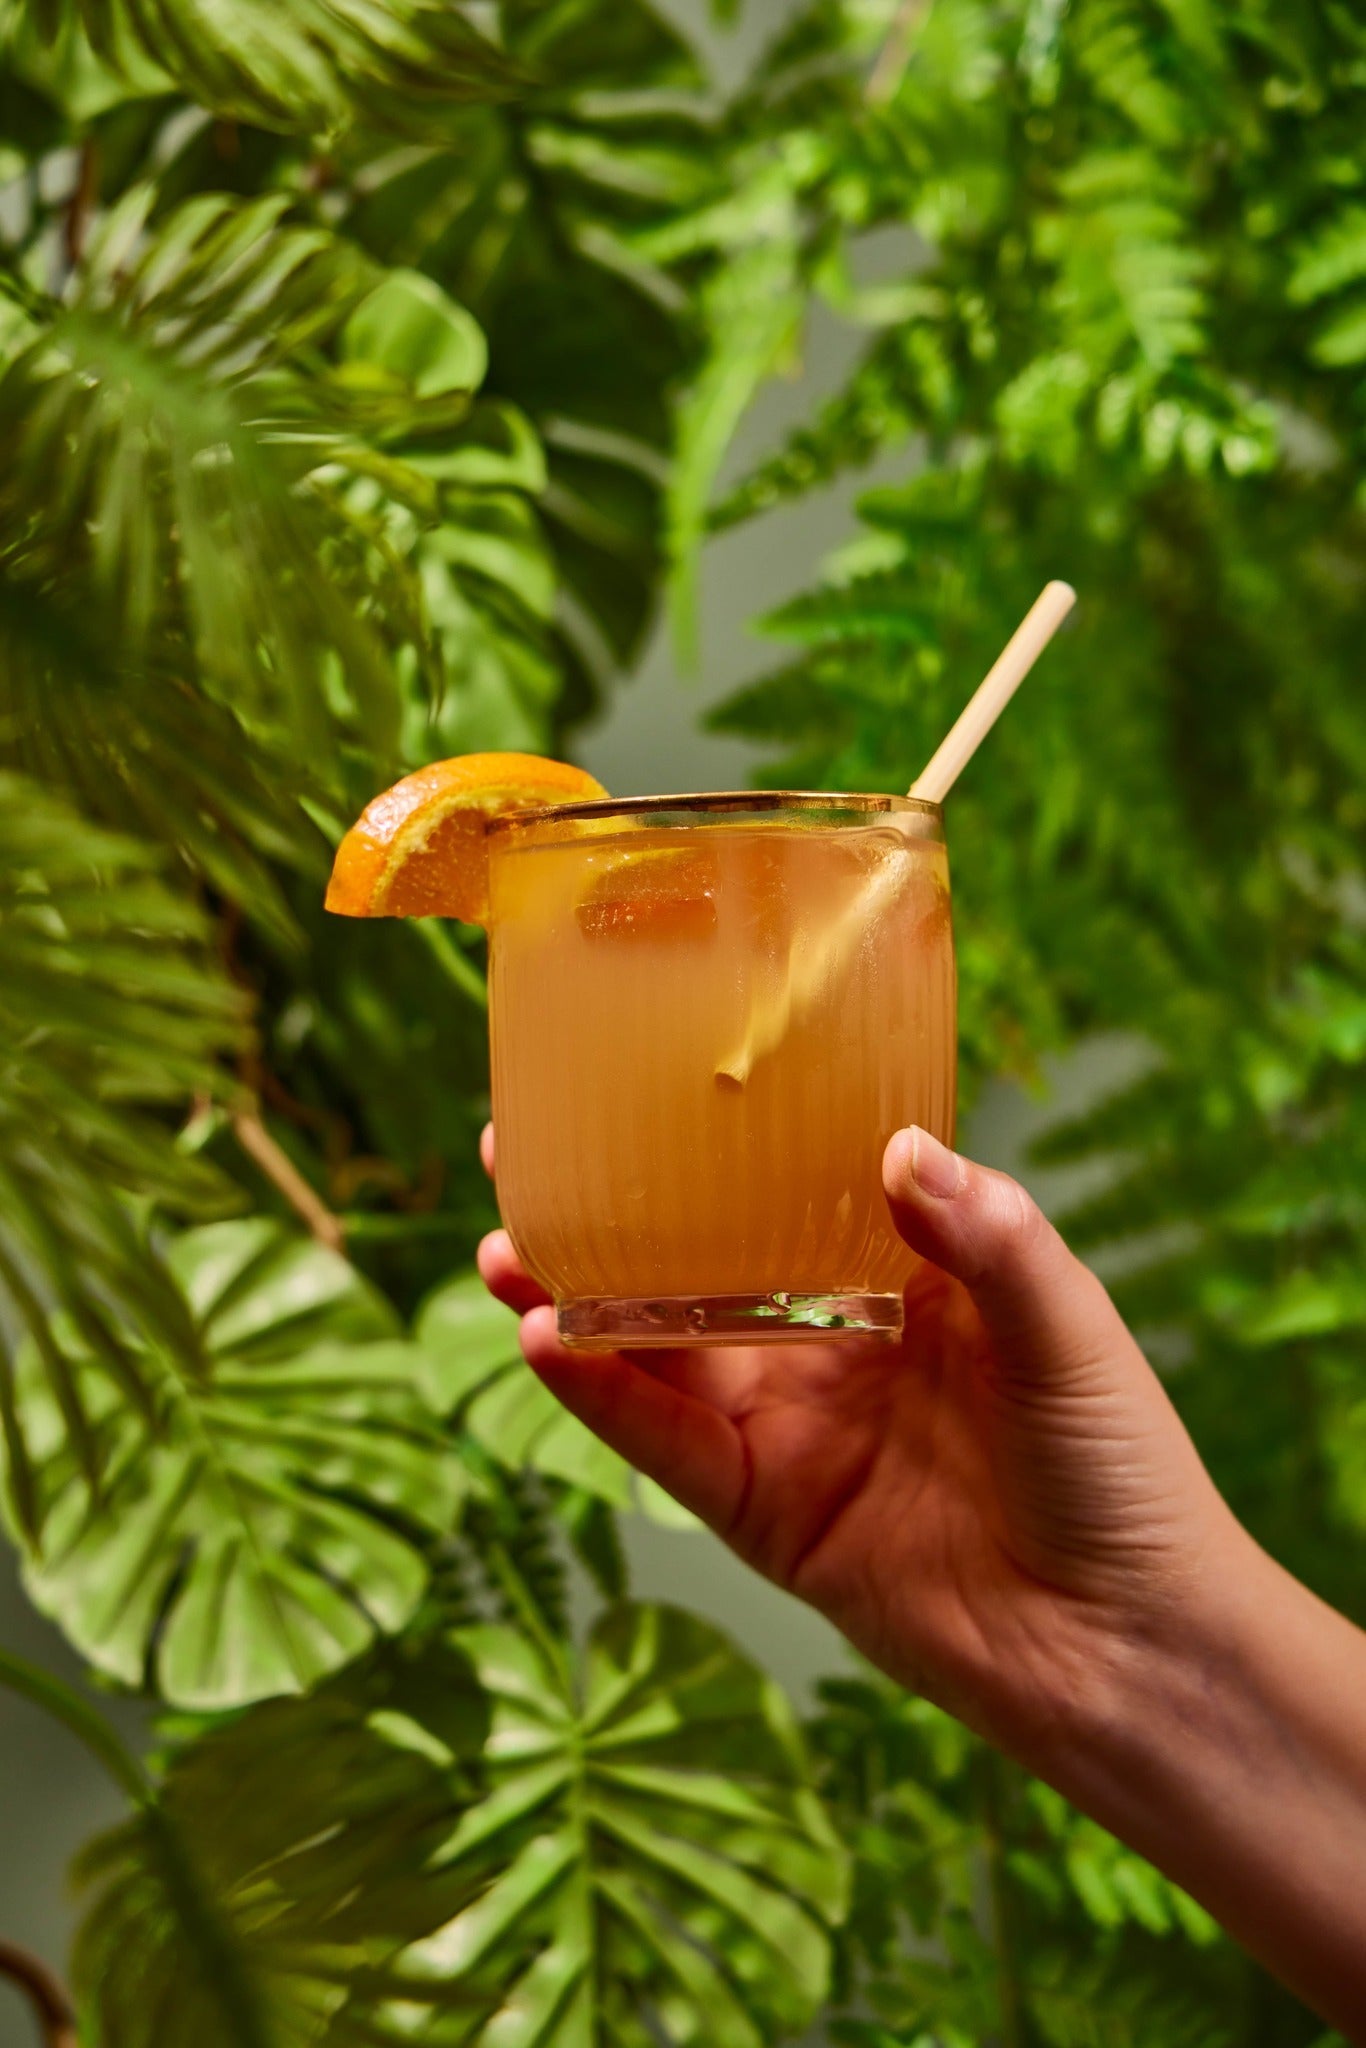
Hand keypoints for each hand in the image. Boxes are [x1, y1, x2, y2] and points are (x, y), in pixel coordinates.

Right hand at [477, 1123, 1240, 1766]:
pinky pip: (667, 1443)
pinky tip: (548, 1339)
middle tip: (518, 1156)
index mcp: (897, 1279)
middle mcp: (827, 1344)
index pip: (783, 1190)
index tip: (637, 1084)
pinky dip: (602, 1394)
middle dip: (605, 1214)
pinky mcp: (763, 1513)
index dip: (709, 1143)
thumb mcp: (1066, 1329)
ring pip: (656, 1350)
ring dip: (576, 1300)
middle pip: (692, 1263)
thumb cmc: (1120, 1469)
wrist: (1125, 1643)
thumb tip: (898, 1146)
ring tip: (501, 1248)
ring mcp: (788, 1429)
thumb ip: (990, 1238)